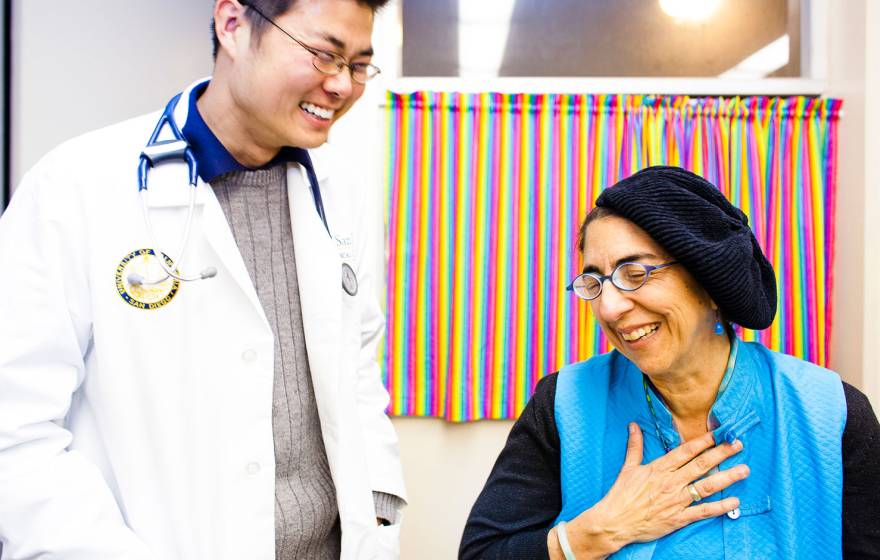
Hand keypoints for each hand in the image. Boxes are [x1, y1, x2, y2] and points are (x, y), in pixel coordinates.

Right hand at [549, 423, 747, 559]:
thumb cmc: (621, 495)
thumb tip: (633, 425)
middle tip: (738, 445)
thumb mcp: (628, 467)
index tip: (718, 434)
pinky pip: (703, 511)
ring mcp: (676, 501)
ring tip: (744, 470)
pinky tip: (734, 501)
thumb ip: (635, 446)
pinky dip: (720, 507)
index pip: (685, 451)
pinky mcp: (679, 518)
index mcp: (659, 468)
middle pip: (701, 465)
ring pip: (706, 486)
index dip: (703, 442)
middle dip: (721, 454)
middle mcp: (671, 482)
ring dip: (727, 477)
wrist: (616, 522)